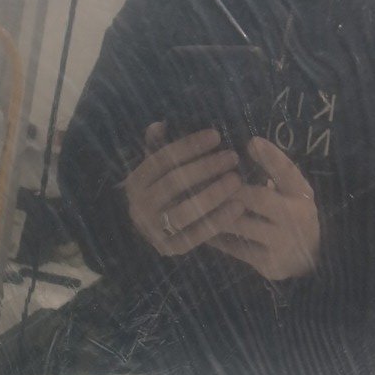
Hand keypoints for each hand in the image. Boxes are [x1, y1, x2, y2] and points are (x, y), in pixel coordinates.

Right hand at [123, 125, 245, 256]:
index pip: (161, 160)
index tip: (217, 136)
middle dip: (205, 168)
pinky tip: (239, 206)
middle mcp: (139, 207)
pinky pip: (197, 235)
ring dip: (213, 194)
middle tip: (232, 157)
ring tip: (237, 180)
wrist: (154, 232)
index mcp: (135, 183)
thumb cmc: (163, 191)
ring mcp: (153, 231)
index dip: (189, 146)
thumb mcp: (157, 168)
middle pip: (173, 183)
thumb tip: (160, 125)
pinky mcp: (171, 249)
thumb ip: (158, 147)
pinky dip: (218, 220)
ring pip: (184, 210)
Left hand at [209, 138, 320, 280]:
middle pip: (259, 198)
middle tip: (205, 179)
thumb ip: (277, 173)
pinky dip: (216, 237)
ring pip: (241, 225)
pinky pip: (235, 248)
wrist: (309, 262)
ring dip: (216, 212)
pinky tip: (199, 227)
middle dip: (230, 189)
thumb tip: (249, 144)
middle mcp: (295, 217)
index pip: (288, 171)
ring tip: (194, 202)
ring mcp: (281, 242)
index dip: (271, 156)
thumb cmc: (293, 218)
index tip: (251, 142)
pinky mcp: (267, 263)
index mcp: (302, 195)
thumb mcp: (293, 193)